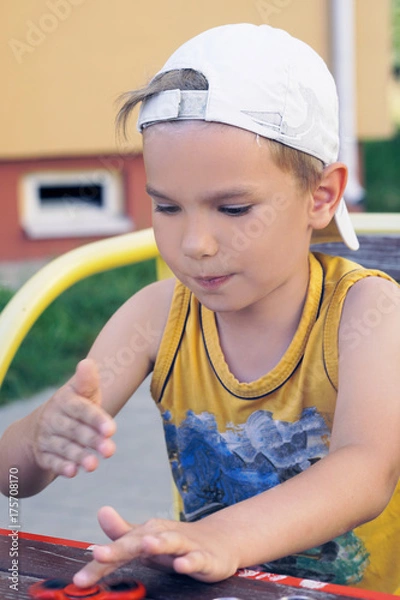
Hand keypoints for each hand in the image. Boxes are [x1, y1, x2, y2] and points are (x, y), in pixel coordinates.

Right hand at [32, 359, 115, 477]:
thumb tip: (88, 363)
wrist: (43, 426)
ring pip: (64, 447)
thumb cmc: (75, 407)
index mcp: (65, 401)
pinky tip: (74, 472)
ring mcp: (47, 438)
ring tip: (94, 465)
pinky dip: (62, 467)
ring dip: (79, 456)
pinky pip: (52, 462)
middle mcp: (54, 419)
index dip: (96, 419)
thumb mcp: (82, 393)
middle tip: (110, 450)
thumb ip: (88, 382)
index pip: (81, 410)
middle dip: (92, 440)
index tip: (112, 430)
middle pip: (75, 430)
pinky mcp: (44, 456)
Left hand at [73, 506, 238, 586]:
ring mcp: (184, 545)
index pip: (119, 549)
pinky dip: (190, 561)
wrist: (218, 542)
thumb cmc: (175, 544)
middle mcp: (163, 536)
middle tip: (99, 554)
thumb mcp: (146, 541)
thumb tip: (101, 511)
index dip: (100, 564)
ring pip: (171, 543)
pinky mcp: (204, 557)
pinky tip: (181, 564)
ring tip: (146, 546)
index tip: (79, 579)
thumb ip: (122, 534)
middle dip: (119, 549)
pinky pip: (197, 559)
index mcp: (146, 534)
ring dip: (159, 544)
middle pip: (138, 542)